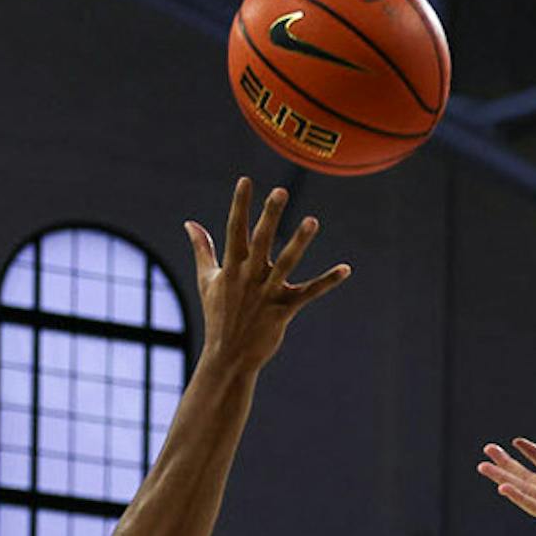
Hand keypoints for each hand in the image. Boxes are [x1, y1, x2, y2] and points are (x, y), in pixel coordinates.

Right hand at [185, 179, 350, 370]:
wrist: (228, 355)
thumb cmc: (218, 315)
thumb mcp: (207, 280)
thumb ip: (202, 249)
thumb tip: (190, 223)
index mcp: (231, 267)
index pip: (234, 229)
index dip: (240, 205)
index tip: (246, 180)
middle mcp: (249, 276)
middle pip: (260, 240)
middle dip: (269, 216)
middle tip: (280, 191)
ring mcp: (267, 293)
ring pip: (286, 263)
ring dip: (299, 242)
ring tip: (313, 221)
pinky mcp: (284, 310)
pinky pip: (309, 292)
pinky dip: (327, 281)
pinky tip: (346, 269)